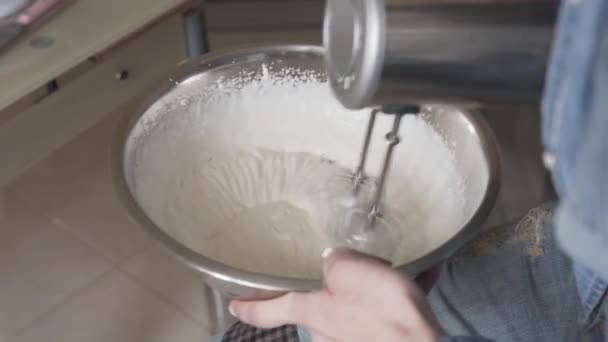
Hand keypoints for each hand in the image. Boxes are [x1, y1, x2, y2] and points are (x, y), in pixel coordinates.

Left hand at [229, 248, 444, 341]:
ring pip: (353, 308)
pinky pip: (380, 315)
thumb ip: (332, 261)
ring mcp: (351, 341)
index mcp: (312, 313)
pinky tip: (418, 280)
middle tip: (361, 270)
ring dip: (371, 292)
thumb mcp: (350, 269)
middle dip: (336, 288)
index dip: (249, 306)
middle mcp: (325, 332)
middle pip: (319, 305)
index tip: (233, 306)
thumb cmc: (383, 311)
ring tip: (396, 274)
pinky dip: (394, 300)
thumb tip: (332, 262)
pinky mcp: (377, 341)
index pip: (268, 310)